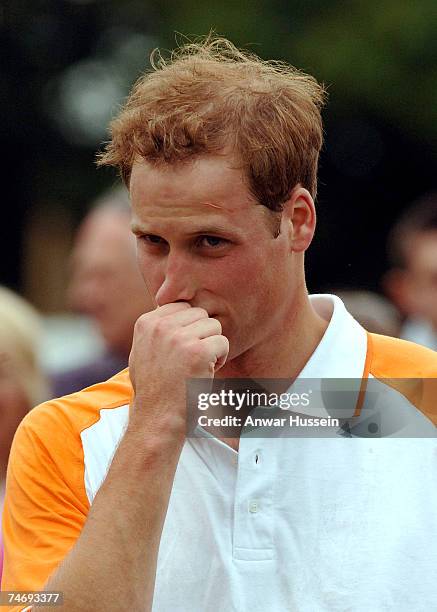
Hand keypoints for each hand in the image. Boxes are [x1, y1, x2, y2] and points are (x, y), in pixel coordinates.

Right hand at [128, 302, 228, 436]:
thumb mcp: (143, 351)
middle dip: (202, 335)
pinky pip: (223, 342)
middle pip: (200, 314)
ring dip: (212, 346)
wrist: (157, 418)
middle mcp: (160, 326)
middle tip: (191, 360)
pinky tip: (205, 373)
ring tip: (197, 367)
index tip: (181, 350)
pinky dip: (220, 359)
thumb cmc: (154, 388)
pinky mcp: (198, 351)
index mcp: (146, 322)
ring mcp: (179, 338)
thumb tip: (173, 305)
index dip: (189, 328)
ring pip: (214, 326)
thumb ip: (157, 328)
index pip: (182, 306)